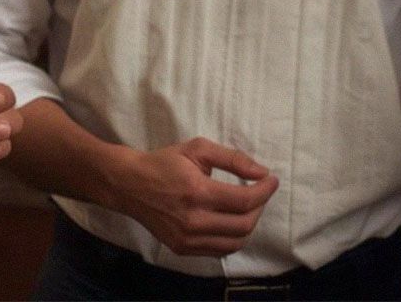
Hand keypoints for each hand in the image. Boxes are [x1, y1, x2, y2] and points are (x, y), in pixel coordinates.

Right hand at [103, 137, 279, 256]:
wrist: (129, 185)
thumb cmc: (164, 162)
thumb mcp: (198, 149)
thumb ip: (233, 159)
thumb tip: (262, 171)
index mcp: (197, 192)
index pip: (244, 200)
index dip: (265, 190)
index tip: (271, 180)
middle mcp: (193, 221)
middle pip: (244, 224)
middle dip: (260, 207)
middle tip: (260, 191)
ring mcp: (187, 239)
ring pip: (235, 242)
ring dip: (249, 224)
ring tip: (247, 206)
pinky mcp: (182, 249)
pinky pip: (219, 250)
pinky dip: (232, 237)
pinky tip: (230, 220)